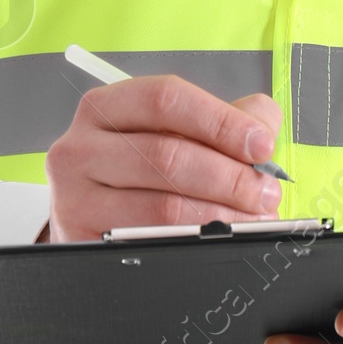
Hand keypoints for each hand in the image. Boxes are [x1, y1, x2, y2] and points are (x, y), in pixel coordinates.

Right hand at [43, 76, 283, 243]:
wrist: (87, 217)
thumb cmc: (137, 170)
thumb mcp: (172, 133)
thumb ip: (222, 119)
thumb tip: (263, 124)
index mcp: (106, 106)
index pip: (165, 99)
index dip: (221, 121)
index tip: (261, 144)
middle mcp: (82, 147)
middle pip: (167, 155)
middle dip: (230, 176)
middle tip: (266, 191)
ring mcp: (76, 198)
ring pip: (162, 207)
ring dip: (221, 215)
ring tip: (252, 218)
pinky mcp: (83, 242)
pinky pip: (149, 244)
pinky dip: (195, 242)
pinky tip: (218, 238)